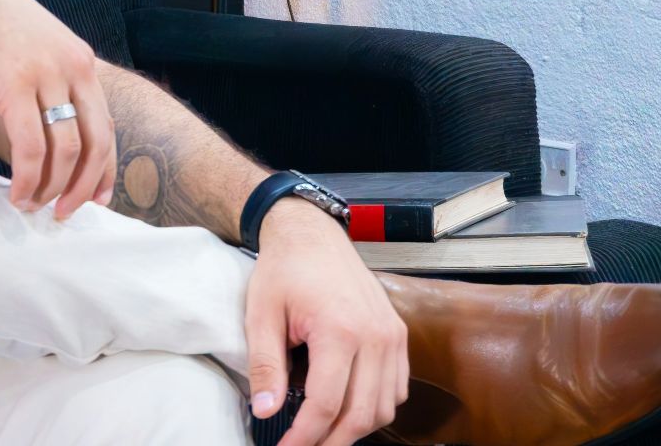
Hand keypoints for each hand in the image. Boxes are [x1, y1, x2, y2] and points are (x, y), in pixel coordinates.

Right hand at [0, 0, 111, 218]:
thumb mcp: (36, 45)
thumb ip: (52, 79)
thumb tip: (53, 125)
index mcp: (81, 61)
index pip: (107, 126)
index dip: (104, 169)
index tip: (96, 197)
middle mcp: (73, 68)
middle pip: (95, 144)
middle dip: (83, 188)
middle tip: (65, 213)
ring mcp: (45, 76)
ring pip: (66, 151)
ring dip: (52, 189)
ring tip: (32, 205)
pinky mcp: (13, 85)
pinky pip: (31, 147)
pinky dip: (27, 178)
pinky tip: (16, 192)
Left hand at [246, 199, 407, 445]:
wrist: (312, 235)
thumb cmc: (283, 271)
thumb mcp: (261, 315)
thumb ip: (265, 366)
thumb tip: (266, 411)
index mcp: (340, 330)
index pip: (325, 404)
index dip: (304, 436)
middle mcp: (376, 336)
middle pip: (361, 414)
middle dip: (331, 441)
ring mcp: (393, 336)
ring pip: (384, 407)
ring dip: (354, 428)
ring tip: (322, 433)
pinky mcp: (398, 335)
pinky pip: (396, 388)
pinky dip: (375, 407)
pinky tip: (347, 409)